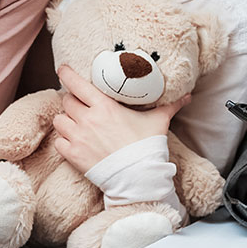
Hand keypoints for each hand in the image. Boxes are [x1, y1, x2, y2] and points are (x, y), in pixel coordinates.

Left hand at [52, 64, 187, 173]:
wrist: (138, 177)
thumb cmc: (147, 147)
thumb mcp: (158, 121)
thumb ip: (170, 106)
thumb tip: (187, 96)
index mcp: (104, 106)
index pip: (76, 83)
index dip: (67, 74)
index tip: (64, 70)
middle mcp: (87, 119)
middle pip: (67, 101)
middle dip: (72, 101)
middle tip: (80, 105)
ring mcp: (78, 137)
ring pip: (59, 120)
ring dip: (66, 120)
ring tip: (75, 123)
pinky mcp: (73, 155)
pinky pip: (58, 142)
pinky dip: (63, 140)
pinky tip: (74, 141)